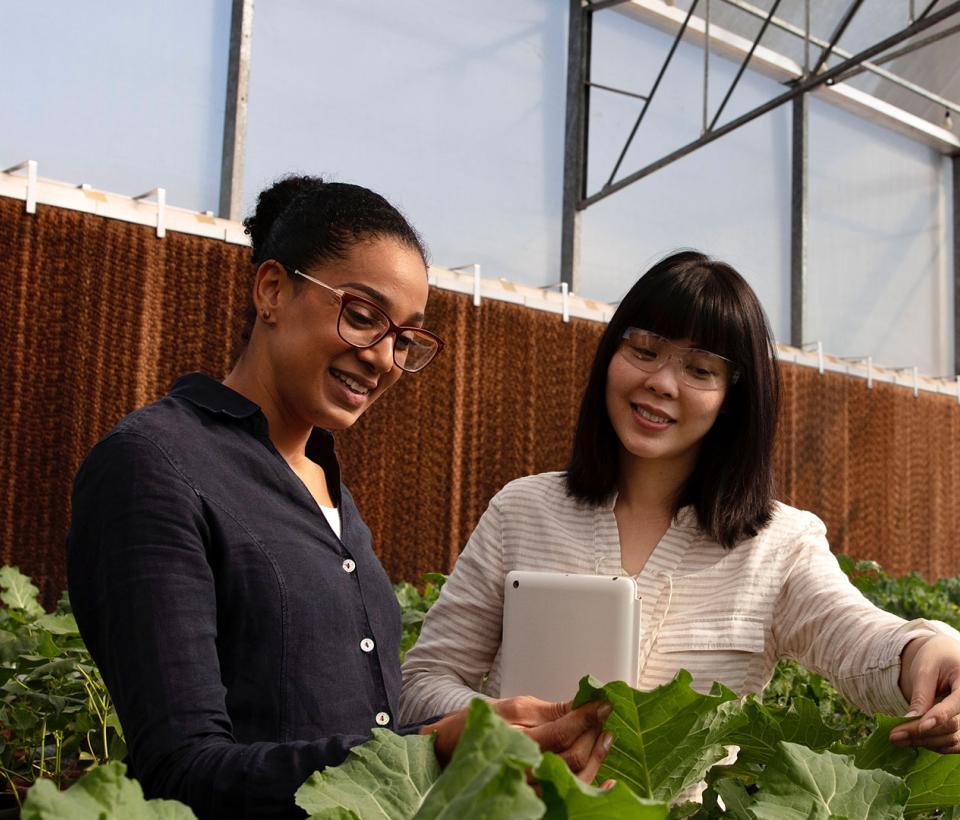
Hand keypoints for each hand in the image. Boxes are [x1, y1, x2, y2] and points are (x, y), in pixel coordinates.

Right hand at [421, 696, 613, 782]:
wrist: (450, 752)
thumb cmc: (479, 726)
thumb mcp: (511, 708)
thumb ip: (548, 710)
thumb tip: (581, 703)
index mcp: (516, 742)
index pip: (562, 733)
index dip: (587, 718)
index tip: (604, 703)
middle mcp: (524, 770)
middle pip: (573, 758)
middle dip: (594, 735)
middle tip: (606, 716)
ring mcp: (529, 789)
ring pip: (574, 779)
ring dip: (597, 757)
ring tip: (606, 737)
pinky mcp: (534, 798)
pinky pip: (568, 797)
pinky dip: (592, 788)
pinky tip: (608, 780)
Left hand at [891, 635, 959, 752]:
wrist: (947, 656)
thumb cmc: (936, 657)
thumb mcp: (925, 669)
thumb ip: (921, 695)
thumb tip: (911, 720)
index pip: (956, 704)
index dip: (938, 717)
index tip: (919, 725)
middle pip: (952, 726)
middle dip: (921, 732)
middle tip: (893, 736)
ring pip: (953, 739)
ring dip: (925, 742)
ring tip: (897, 738)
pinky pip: (954, 744)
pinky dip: (934, 745)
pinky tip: (913, 740)